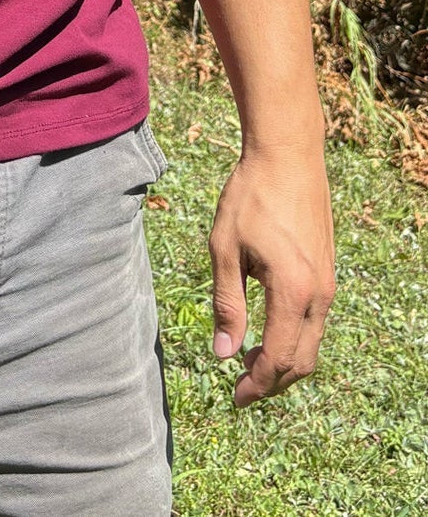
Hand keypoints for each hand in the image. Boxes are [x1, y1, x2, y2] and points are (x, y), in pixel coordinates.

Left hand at [208, 143, 334, 407]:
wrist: (288, 155)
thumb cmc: (250, 196)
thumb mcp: (224, 248)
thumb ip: (226, 304)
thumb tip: (223, 353)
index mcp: (292, 291)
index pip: (279, 358)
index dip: (256, 385)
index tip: (234, 397)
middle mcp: (319, 294)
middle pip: (302, 361)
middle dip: (273, 381)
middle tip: (241, 387)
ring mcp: (328, 284)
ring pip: (312, 343)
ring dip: (285, 361)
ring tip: (251, 361)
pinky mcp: (328, 271)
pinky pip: (316, 321)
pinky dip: (295, 338)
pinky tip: (268, 330)